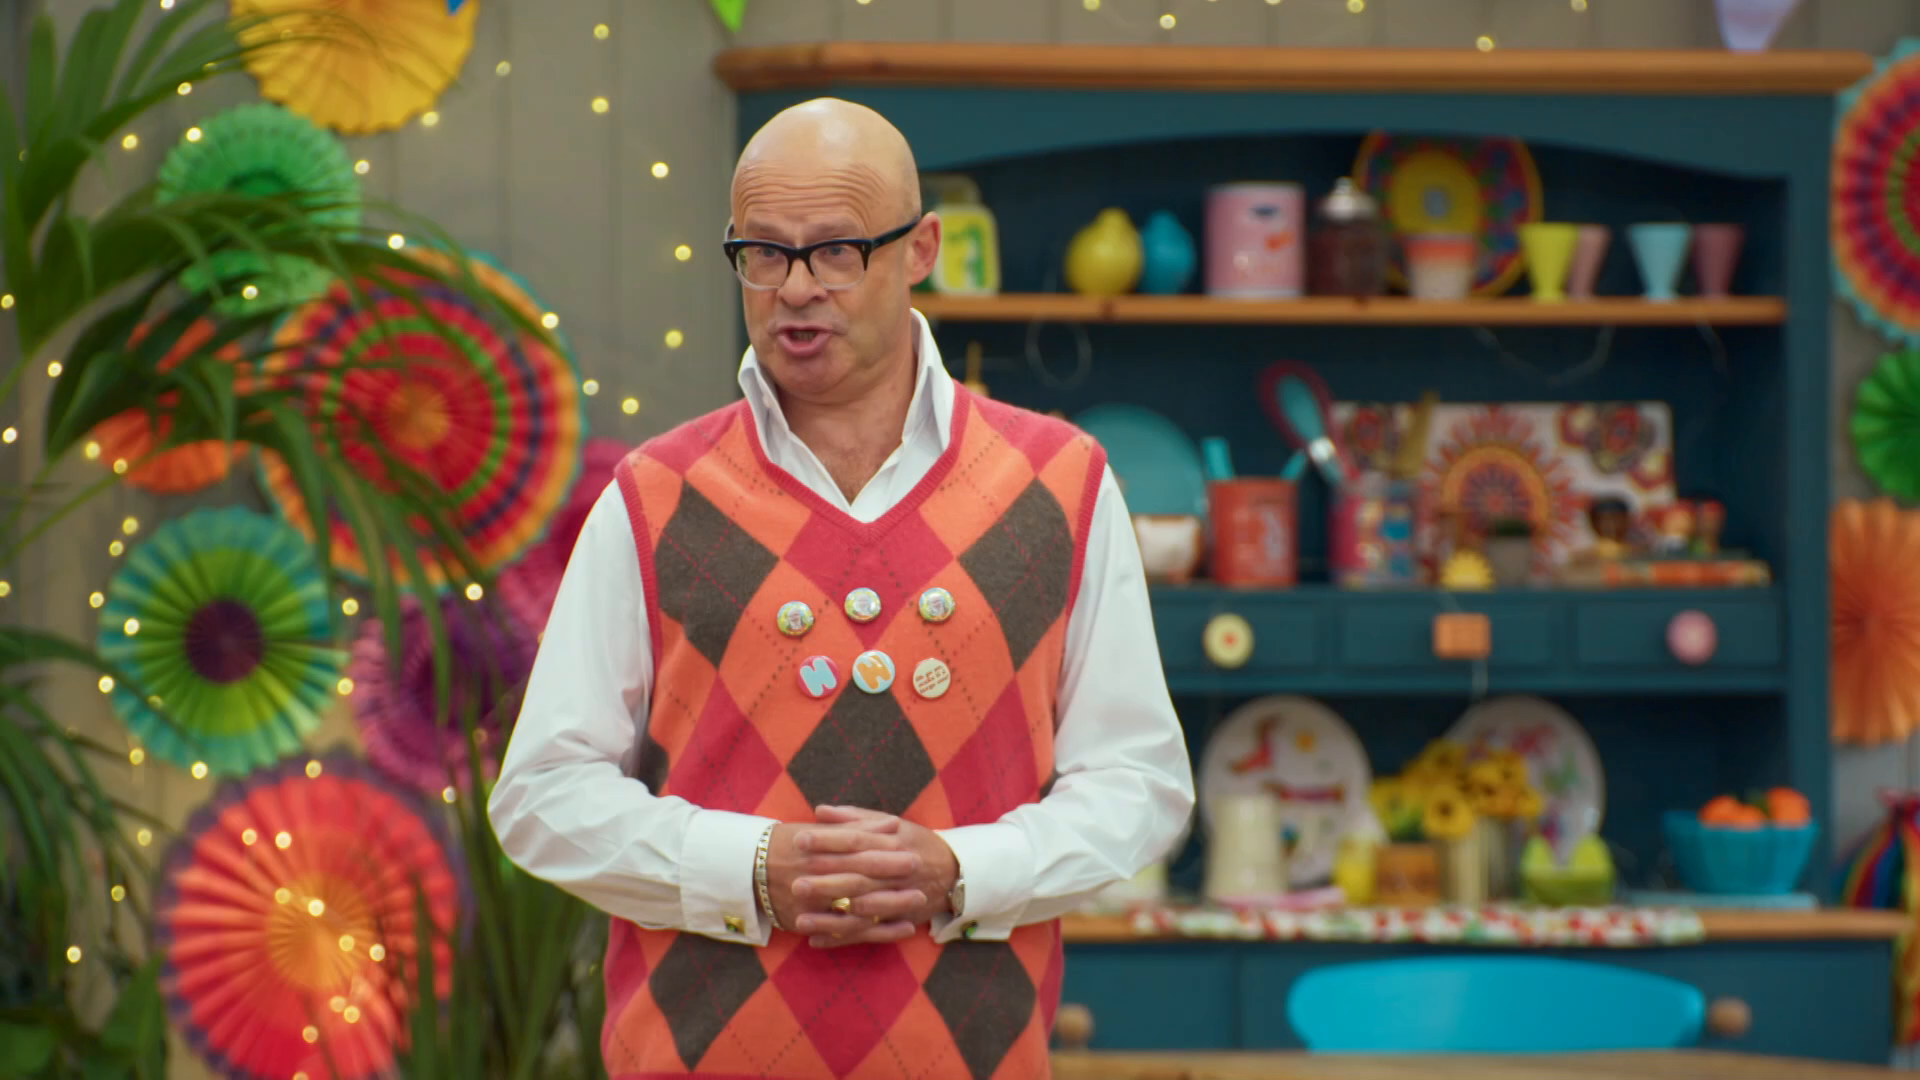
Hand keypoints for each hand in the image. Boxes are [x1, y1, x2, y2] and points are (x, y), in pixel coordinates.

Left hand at [794, 805, 957, 948]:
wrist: (955, 871)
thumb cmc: (916, 843)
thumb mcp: (893, 824)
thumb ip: (855, 818)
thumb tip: (820, 810)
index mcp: (891, 842)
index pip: (856, 840)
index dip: (827, 841)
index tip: (799, 840)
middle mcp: (895, 871)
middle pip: (858, 877)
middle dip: (826, 882)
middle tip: (795, 884)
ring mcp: (899, 898)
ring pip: (862, 910)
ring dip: (832, 918)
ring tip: (801, 920)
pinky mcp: (900, 920)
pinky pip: (870, 933)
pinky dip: (843, 939)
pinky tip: (817, 941)